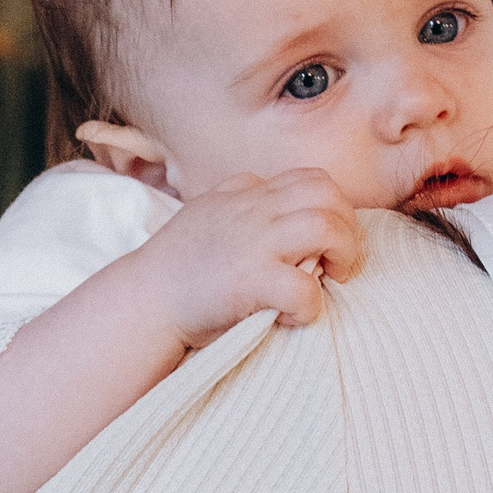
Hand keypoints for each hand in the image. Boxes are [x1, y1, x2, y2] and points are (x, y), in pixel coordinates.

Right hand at [125, 168, 366, 348]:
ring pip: (325, 226)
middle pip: (328, 194)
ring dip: (344, 254)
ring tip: (333, 279)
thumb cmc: (178, 266)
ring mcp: (252, 243)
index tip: (327, 240)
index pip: (311, 179)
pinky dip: (311, 304)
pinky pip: (304, 287)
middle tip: (341, 262)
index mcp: (246, 194)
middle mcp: (253, 210)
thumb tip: (266, 189)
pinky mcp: (249, 281)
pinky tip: (298, 314)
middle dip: (349, 227)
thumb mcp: (207, 212)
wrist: (143, 302)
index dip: (334, 208)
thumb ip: (239, 198)